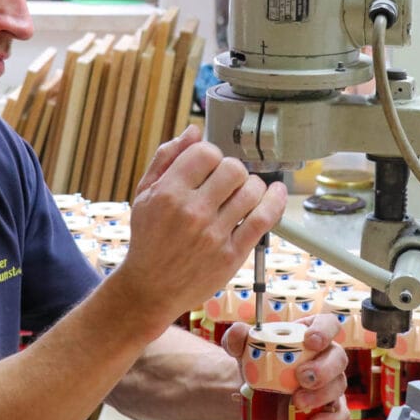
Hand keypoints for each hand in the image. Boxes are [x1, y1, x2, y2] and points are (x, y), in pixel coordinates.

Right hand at [114, 126, 286, 323]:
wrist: (150, 288)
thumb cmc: (148, 238)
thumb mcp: (144, 194)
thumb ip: (166, 159)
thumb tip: (193, 132)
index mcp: (167, 193)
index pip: (206, 152)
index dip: (211, 154)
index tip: (209, 166)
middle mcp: (192, 212)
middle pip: (232, 168)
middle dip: (232, 170)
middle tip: (226, 182)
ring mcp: (213, 234)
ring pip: (252, 190)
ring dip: (252, 186)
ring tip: (243, 193)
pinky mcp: (231, 254)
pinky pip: (264, 219)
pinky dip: (275, 201)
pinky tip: (275, 193)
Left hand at [223, 314, 350, 419]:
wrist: (258, 395)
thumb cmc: (260, 363)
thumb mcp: (244, 350)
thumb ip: (238, 338)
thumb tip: (238, 331)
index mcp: (310, 334)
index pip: (328, 323)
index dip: (324, 330)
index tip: (311, 341)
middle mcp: (327, 356)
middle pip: (339, 357)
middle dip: (324, 368)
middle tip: (302, 377)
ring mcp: (332, 382)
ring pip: (339, 386)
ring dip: (320, 395)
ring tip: (297, 403)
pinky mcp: (331, 407)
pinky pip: (340, 414)